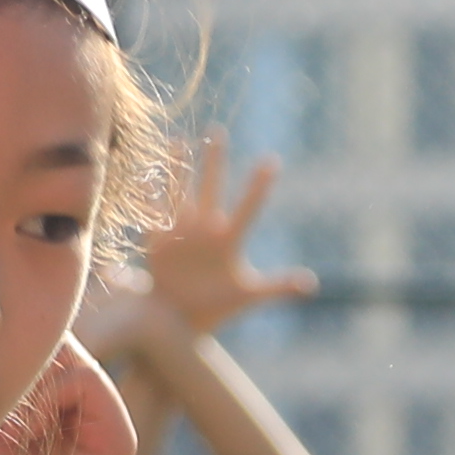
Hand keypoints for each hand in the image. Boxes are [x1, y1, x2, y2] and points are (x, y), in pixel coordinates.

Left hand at [0, 332, 136, 454]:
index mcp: (59, 402)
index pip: (44, 347)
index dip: (14, 348)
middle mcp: (87, 406)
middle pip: (58, 344)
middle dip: (22, 362)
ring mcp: (106, 418)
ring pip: (71, 357)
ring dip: (33, 381)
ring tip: (10, 422)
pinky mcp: (119, 435)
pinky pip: (86, 380)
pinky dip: (51, 396)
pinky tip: (27, 428)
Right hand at [126, 138, 308, 350]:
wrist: (180, 323)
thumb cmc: (215, 309)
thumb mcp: (248, 296)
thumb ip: (278, 287)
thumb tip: (311, 284)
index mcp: (229, 241)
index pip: (248, 208)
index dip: (258, 187)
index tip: (271, 162)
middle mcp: (206, 230)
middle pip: (212, 189)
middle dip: (214, 162)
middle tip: (218, 132)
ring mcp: (182, 233)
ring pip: (181, 193)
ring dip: (179, 169)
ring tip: (178, 141)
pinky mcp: (158, 243)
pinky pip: (153, 214)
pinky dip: (149, 196)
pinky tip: (144, 173)